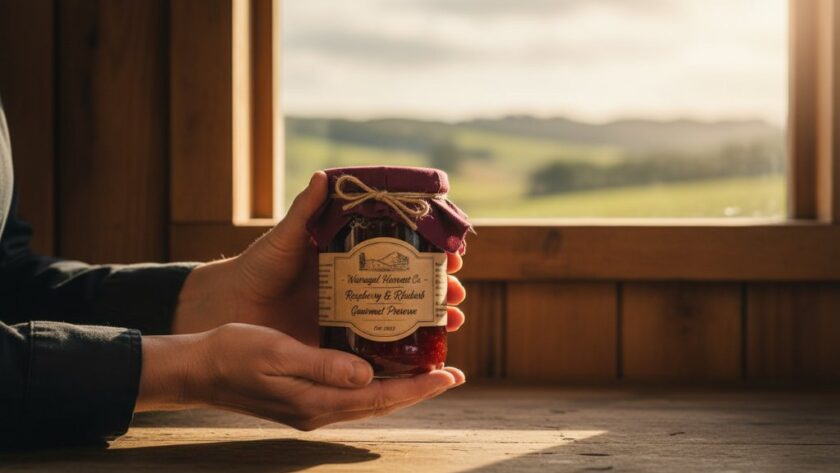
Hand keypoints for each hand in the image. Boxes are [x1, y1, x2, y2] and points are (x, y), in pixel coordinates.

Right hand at [137, 324, 464, 429]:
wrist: (198, 369)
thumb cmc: (232, 355)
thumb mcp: (277, 353)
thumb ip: (322, 366)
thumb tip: (367, 374)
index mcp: (316, 402)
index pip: (380, 397)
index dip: (418, 388)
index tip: (449, 375)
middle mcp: (320, 409)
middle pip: (381, 402)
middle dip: (418, 389)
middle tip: (450, 372)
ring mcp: (312, 405)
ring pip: (369, 398)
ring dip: (400, 385)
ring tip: (427, 367)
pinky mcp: (305, 396)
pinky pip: (351, 391)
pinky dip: (375, 379)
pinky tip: (382, 363)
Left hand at [171, 172, 466, 344]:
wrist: (229, 308)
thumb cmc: (258, 268)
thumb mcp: (285, 238)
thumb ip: (305, 211)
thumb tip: (323, 176)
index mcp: (350, 257)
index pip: (400, 251)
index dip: (430, 253)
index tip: (453, 254)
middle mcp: (357, 285)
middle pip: (410, 286)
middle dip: (439, 289)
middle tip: (456, 292)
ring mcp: (352, 315)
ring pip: (402, 316)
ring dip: (432, 318)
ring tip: (453, 320)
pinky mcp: (342, 344)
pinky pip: (379, 346)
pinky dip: (406, 350)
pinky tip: (428, 354)